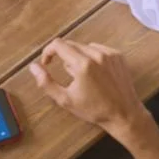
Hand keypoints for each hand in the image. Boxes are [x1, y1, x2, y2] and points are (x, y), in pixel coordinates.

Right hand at [31, 38, 145, 137]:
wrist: (124, 114)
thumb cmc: (94, 110)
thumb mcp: (66, 100)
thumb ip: (46, 83)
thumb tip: (33, 67)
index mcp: (82, 64)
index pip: (58, 45)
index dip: (48, 52)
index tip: (47, 62)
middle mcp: (95, 54)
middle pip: (71, 45)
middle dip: (64, 56)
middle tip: (68, 76)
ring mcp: (108, 53)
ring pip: (84, 47)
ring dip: (78, 57)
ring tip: (83, 77)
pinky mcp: (117, 55)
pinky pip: (98, 49)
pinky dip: (92, 57)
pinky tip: (95, 73)